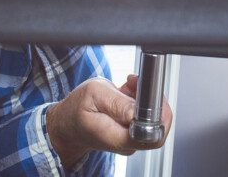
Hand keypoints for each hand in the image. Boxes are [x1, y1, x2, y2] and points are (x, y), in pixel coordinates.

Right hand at [45, 75, 172, 169]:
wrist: (68, 123)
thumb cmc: (77, 110)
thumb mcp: (94, 95)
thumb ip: (118, 103)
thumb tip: (140, 111)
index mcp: (117, 137)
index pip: (153, 134)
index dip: (159, 111)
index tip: (146, 93)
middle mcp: (128, 143)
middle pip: (159, 124)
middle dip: (152, 97)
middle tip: (135, 84)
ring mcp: (132, 140)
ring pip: (154, 116)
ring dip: (145, 96)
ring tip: (126, 86)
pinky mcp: (133, 133)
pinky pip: (147, 115)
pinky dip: (140, 99)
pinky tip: (126, 93)